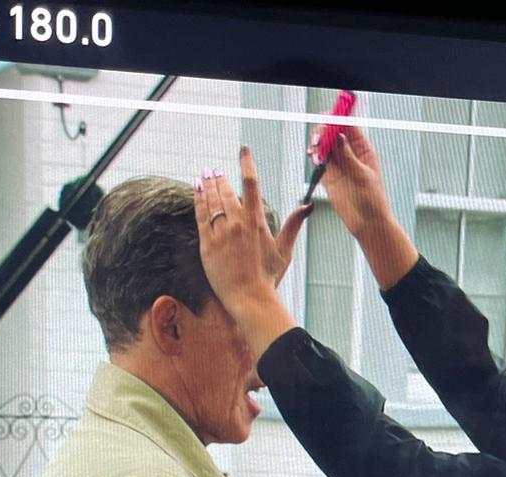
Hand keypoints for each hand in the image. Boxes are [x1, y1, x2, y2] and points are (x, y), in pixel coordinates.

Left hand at [196, 147, 304, 311]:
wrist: (249, 298)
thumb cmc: (268, 276)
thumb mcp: (284, 249)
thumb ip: (294, 224)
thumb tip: (308, 206)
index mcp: (257, 221)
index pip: (251, 183)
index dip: (247, 162)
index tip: (244, 150)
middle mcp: (237, 223)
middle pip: (226, 190)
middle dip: (219, 176)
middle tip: (214, 168)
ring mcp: (221, 233)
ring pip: (212, 200)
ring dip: (207, 184)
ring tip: (204, 174)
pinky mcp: (207, 243)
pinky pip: (200, 215)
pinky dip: (198, 199)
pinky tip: (197, 189)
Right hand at [315, 124, 393, 239]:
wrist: (367, 223)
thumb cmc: (373, 200)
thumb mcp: (363, 174)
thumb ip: (348, 155)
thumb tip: (338, 135)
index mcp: (363, 150)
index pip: (349, 127)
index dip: (339, 118)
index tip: (329, 116)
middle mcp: (350, 155)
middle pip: (333, 133)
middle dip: (324, 130)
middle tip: (320, 136)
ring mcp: (339, 166)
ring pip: (324, 146)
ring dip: (317, 143)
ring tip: (316, 148)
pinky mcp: (329, 178)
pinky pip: (319, 161)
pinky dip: (314, 156)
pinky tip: (314, 157)